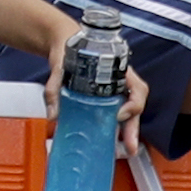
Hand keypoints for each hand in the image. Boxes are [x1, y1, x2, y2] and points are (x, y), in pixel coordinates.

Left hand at [39, 27, 147, 154]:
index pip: (137, 88)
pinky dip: (114, 127)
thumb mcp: (60, 64)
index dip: (133, 104)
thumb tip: (53, 113)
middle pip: (135, 106)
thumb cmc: (69, 47)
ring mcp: (114, 89)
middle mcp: (120, 80)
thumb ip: (54, 87)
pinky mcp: (104, 97)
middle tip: (130, 147)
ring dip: (128, 132)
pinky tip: (109, 141)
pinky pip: (114, 113)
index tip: (119, 115)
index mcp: (116, 68)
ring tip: (125, 150)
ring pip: (128, 112)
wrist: (64, 40)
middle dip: (134, 128)